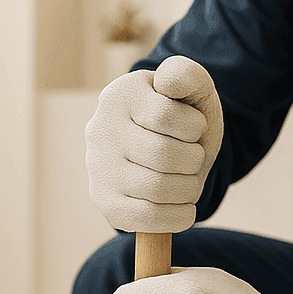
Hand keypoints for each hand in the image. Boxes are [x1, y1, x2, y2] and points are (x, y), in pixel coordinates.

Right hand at [84, 55, 223, 233]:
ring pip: (158, 189)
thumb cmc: (183, 117)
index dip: (193, 127)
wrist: (169, 148)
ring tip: (189, 178)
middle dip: (194, 159)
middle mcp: (100, 131)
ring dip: (190, 188)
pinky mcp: (106, 203)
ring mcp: (98, 169)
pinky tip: (184, 205)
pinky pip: (147, 219)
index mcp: (120, 95)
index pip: (165, 116)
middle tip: (194, 157)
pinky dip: (178, 216)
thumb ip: (186, 75)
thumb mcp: (192, 89)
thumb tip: (168, 83)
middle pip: (163, 156)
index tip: (193, 126)